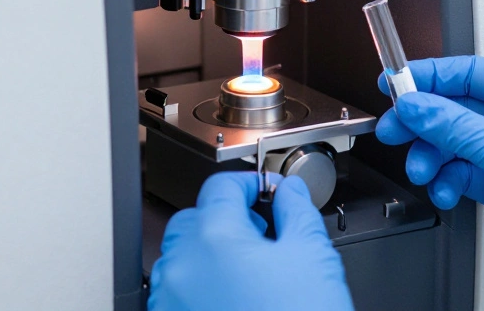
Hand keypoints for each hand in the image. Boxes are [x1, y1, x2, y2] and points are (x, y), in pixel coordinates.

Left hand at [149, 172, 355, 310]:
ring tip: (250, 270)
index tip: (267, 192)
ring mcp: (171, 302)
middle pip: (195, 219)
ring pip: (182, 257)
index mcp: (214, 239)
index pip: (221, 187)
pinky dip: (201, 286)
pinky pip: (178, 293)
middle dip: (227, 218)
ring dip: (211, 253)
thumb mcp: (312, 257)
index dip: (250, 184)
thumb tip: (289, 192)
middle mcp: (182, 268)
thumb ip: (297, 211)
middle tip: (263, 232)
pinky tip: (235, 298)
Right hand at [376, 57, 483, 307]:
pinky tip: (445, 190)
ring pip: (455, 143)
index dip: (431, 76)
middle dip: (425, 122)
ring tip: (423, 169)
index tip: (397, 82)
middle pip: (457, 109)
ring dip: (433, 155)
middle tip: (396, 130)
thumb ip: (456, 126)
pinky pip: (462, 172)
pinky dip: (447, 180)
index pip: (472, 74)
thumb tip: (418, 105)